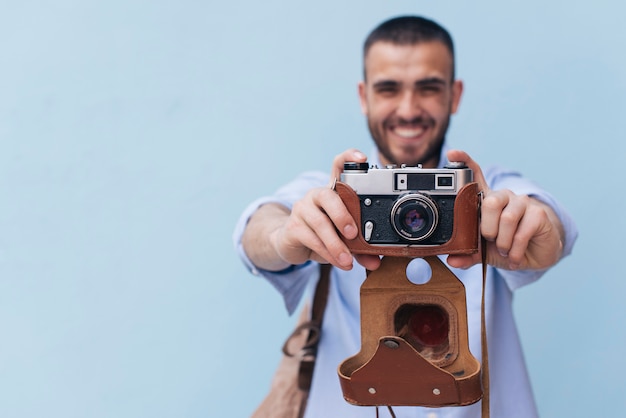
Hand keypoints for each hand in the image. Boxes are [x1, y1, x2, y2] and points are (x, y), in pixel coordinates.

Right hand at [243, 149, 380, 271]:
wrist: (291, 245)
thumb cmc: (322, 235)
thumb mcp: (343, 239)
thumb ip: (360, 248)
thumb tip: (376, 261)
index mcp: (333, 191)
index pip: (338, 165)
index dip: (349, 158)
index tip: (363, 159)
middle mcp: (317, 195)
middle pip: (328, 195)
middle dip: (342, 215)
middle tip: (353, 234)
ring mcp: (303, 209)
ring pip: (320, 223)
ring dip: (336, 244)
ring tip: (347, 260)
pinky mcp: (293, 226)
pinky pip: (311, 239)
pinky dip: (327, 253)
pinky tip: (337, 261)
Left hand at [445, 150, 563, 270]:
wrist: (537, 253)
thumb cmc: (507, 245)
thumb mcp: (484, 253)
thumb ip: (468, 254)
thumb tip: (452, 260)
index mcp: (487, 201)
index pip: (475, 175)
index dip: (464, 162)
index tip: (452, 153)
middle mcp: (504, 197)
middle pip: (490, 202)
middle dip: (486, 228)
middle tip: (489, 240)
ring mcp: (522, 203)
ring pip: (506, 218)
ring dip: (502, 241)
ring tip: (504, 250)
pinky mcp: (538, 214)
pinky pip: (522, 232)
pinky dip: (515, 249)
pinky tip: (515, 255)